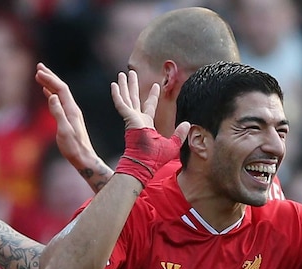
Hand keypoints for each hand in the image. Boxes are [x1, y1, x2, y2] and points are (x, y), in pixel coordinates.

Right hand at [35, 63, 101, 174]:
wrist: (84, 158)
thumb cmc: (73, 147)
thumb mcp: (64, 131)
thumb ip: (58, 113)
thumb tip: (52, 96)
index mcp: (72, 110)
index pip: (61, 90)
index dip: (50, 79)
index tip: (38, 71)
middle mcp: (73, 109)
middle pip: (61, 88)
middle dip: (50, 77)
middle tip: (39, 66)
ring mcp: (71, 114)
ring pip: (59, 94)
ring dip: (50, 84)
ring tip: (40, 75)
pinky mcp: (69, 119)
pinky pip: (59, 102)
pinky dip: (52, 94)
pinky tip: (48, 92)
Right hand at [111, 70, 188, 185]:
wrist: (144, 162)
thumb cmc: (156, 158)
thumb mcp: (172, 144)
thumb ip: (179, 134)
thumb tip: (187, 123)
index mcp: (147, 125)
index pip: (149, 106)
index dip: (153, 95)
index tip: (156, 85)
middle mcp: (137, 120)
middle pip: (135, 98)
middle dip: (133, 85)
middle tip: (131, 74)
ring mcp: (131, 119)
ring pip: (127, 97)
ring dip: (124, 85)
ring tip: (122, 74)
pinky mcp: (128, 119)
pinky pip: (121, 103)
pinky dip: (117, 94)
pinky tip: (114, 84)